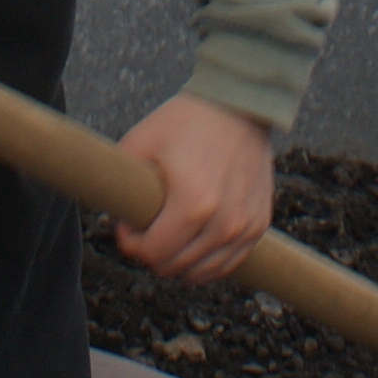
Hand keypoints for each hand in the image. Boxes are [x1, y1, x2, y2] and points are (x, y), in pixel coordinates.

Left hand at [115, 92, 276, 281]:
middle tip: (147, 227)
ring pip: (203, 273)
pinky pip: (228, 263)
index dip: (132, 243)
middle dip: (153, 252)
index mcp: (194, 205)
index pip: (154, 254)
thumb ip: (122, 185)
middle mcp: (225, 222)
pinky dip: (207, 261)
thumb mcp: (141, 143)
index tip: (129, 224)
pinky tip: (193, 242)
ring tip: (170, 234)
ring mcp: (246, 226)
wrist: (239, 105)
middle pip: (176, 267)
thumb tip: (118, 220)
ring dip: (180, 261)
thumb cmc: (187, 121)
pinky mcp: (259, 224)